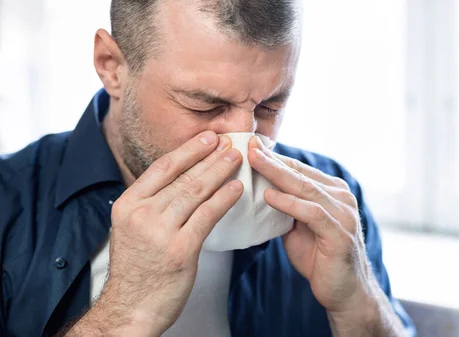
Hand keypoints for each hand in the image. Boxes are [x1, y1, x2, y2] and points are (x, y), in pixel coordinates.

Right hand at [79, 131, 242, 334]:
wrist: (131, 308)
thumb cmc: (136, 269)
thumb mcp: (130, 228)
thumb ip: (151, 203)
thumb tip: (180, 179)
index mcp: (128, 205)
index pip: (162, 167)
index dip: (188, 150)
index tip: (207, 138)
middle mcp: (142, 214)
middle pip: (183, 176)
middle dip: (210, 157)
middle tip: (230, 142)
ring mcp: (161, 231)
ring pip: (196, 191)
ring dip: (220, 171)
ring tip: (236, 158)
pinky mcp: (181, 250)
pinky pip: (207, 215)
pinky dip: (224, 199)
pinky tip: (237, 188)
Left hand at [247, 137, 373, 313]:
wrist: (344, 292)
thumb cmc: (319, 259)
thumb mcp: (298, 228)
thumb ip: (287, 208)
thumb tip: (259, 190)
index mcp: (333, 192)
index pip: (299, 169)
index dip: (275, 158)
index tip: (251, 146)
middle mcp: (342, 197)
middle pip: (301, 174)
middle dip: (272, 160)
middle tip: (249, 146)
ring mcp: (344, 214)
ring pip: (306, 188)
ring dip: (277, 174)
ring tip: (254, 162)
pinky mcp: (340, 233)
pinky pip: (312, 213)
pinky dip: (289, 203)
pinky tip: (269, 196)